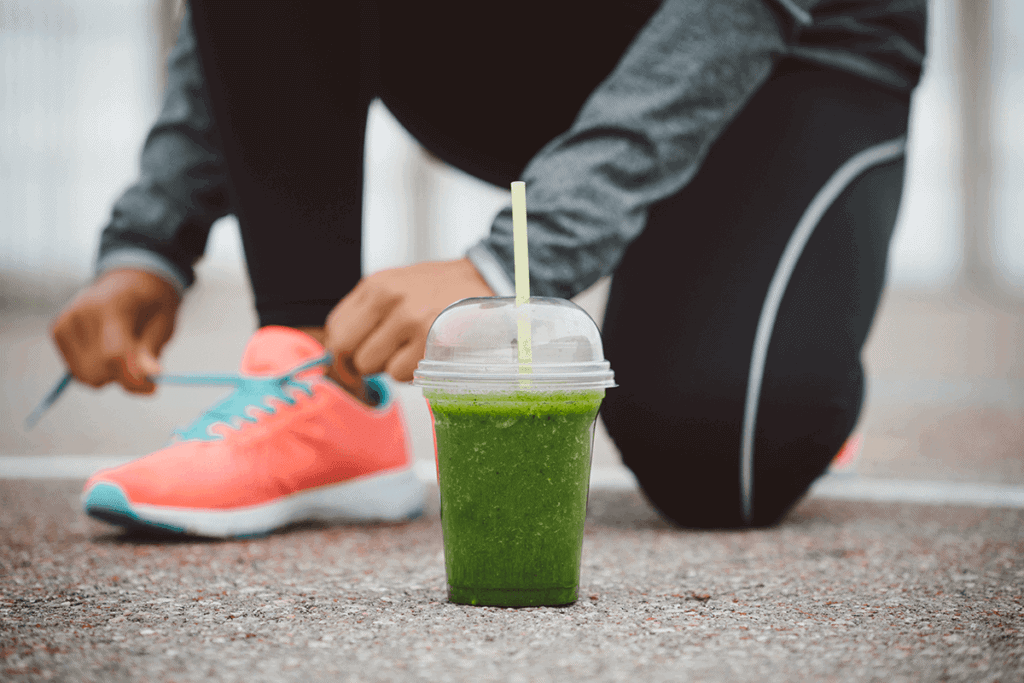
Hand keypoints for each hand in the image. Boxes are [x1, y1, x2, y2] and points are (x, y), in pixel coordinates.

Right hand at [50, 268, 180, 393]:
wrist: (130, 280)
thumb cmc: (151, 303)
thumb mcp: (163, 323)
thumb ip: (151, 350)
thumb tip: (150, 377)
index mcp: (112, 304)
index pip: (114, 353)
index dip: (132, 378)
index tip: (152, 388)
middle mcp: (81, 311)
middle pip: (98, 369)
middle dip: (124, 376)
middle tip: (142, 363)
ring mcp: (65, 321)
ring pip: (86, 375)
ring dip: (110, 374)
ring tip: (124, 349)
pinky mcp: (57, 330)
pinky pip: (78, 371)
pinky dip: (96, 369)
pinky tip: (107, 348)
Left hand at [324, 258, 494, 383]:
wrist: (488, 282)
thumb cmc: (443, 290)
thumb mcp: (398, 286)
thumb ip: (368, 312)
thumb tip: (341, 350)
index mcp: (377, 285)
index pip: (336, 327)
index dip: (341, 350)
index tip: (350, 360)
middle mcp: (389, 299)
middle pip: (347, 350)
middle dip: (360, 362)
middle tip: (379, 360)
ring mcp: (410, 320)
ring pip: (374, 366)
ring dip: (390, 366)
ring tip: (412, 349)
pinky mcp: (430, 342)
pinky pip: (401, 374)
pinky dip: (412, 372)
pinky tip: (427, 353)